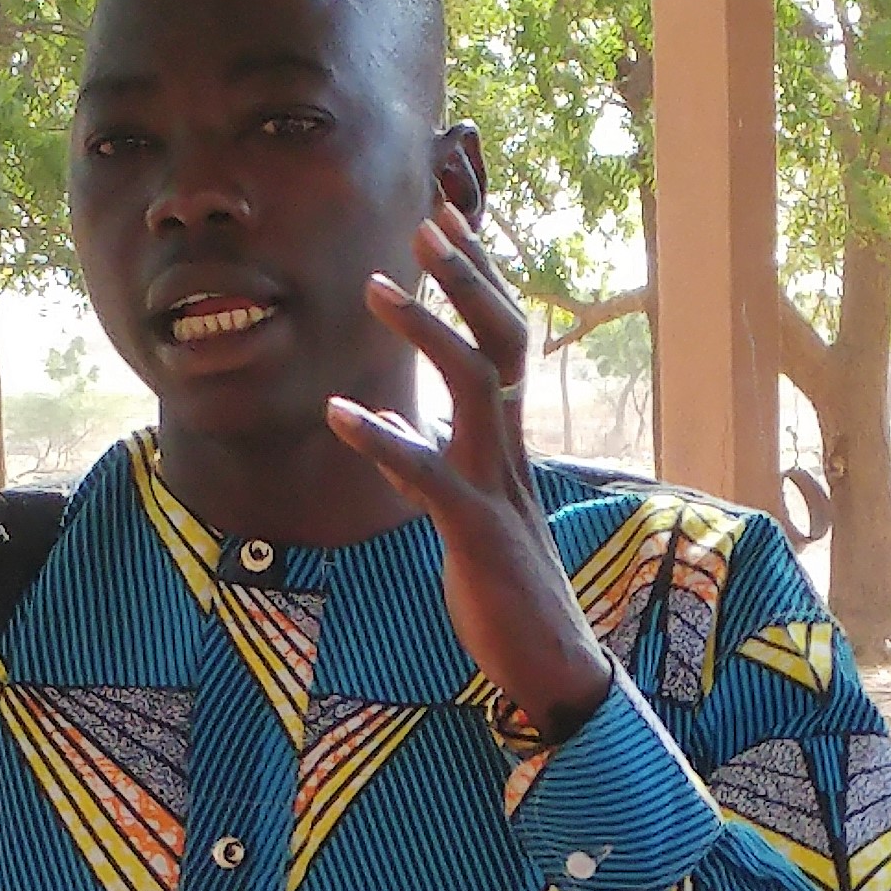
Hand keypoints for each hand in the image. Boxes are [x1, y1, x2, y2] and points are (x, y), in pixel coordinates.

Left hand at [329, 208, 611, 737]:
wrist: (552, 668)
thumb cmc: (506, 591)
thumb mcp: (464, 513)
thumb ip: (433, 462)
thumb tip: (396, 423)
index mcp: (506, 443)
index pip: (503, 340)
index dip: (478, 278)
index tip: (444, 223)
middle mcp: (509, 452)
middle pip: (503, 341)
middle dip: (467, 277)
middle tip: (427, 223)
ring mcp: (498, 489)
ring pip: (477, 387)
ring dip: (425, 333)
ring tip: (376, 290)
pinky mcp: (477, 535)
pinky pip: (429, 476)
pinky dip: (383, 441)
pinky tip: (338, 414)